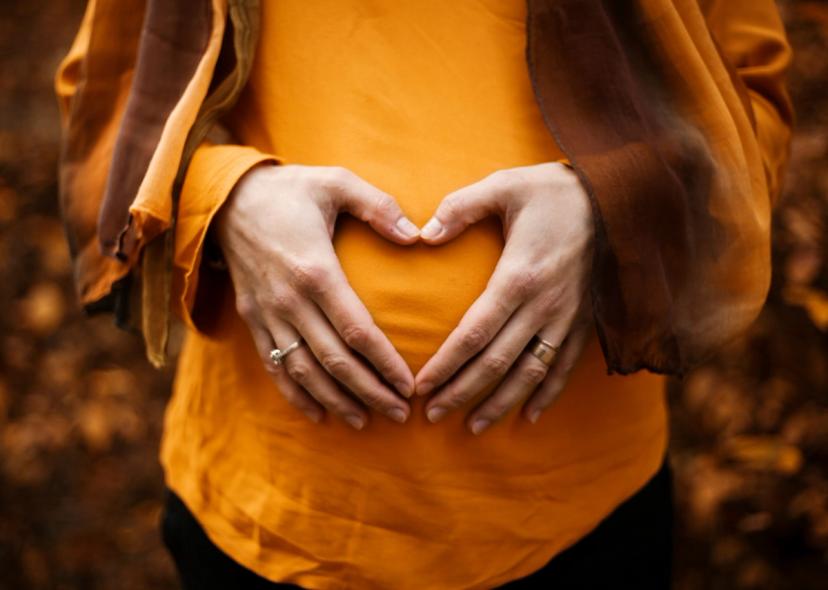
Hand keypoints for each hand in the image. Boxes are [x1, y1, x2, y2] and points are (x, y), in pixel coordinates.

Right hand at [214, 164, 420, 428]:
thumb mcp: (335, 181)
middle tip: (400, 414)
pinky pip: (274, 367)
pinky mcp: (253, 320)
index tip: (410, 384)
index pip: (357, 331)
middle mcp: (289, 300)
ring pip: (304, 372)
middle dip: (370, 392)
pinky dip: (295, 395)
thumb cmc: (290, 190)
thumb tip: (417, 236)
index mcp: (315, 270)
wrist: (226, 199)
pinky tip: (318, 415)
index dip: (385, 362)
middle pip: (334, 362)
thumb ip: (378, 206)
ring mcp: (268, 314)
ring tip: (366, 421)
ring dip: (336, 401)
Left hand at [414, 162, 594, 433]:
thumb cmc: (553, 190)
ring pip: (531, 373)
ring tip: (473, 427)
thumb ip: (460, 208)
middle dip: (462, 392)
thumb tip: (422, 234)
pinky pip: (565, 366)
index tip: (421, 387)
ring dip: (501, 403)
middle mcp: (544, 305)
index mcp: (519, 276)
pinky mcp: (585, 321)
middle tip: (432, 415)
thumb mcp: (503, 186)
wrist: (619, 197)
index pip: (475, 334)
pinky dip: (547, 394)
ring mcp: (568, 318)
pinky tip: (529, 416)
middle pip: (497, 362)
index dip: (446, 364)